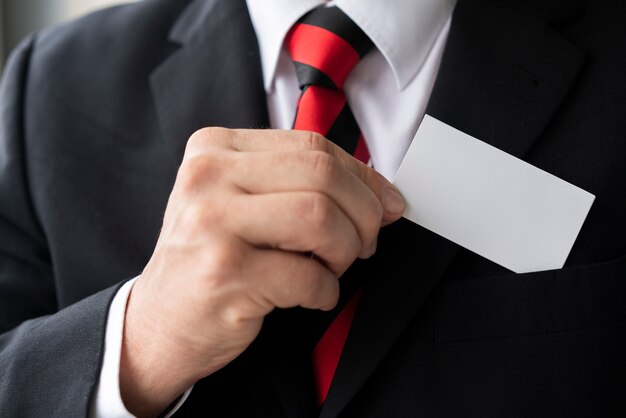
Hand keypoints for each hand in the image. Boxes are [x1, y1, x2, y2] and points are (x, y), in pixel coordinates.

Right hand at [119, 128, 404, 415]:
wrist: (158, 323)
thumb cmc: (208, 260)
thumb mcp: (242, 204)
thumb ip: (298, 185)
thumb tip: (382, 194)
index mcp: (215, 149)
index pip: (312, 146)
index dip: (363, 177)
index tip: (385, 204)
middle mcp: (208, 177)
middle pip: (322, 176)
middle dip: (363, 215)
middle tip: (363, 243)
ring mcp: (212, 224)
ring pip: (321, 219)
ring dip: (345, 252)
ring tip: (331, 268)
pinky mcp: (224, 273)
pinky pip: (308, 277)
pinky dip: (325, 292)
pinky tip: (309, 295)